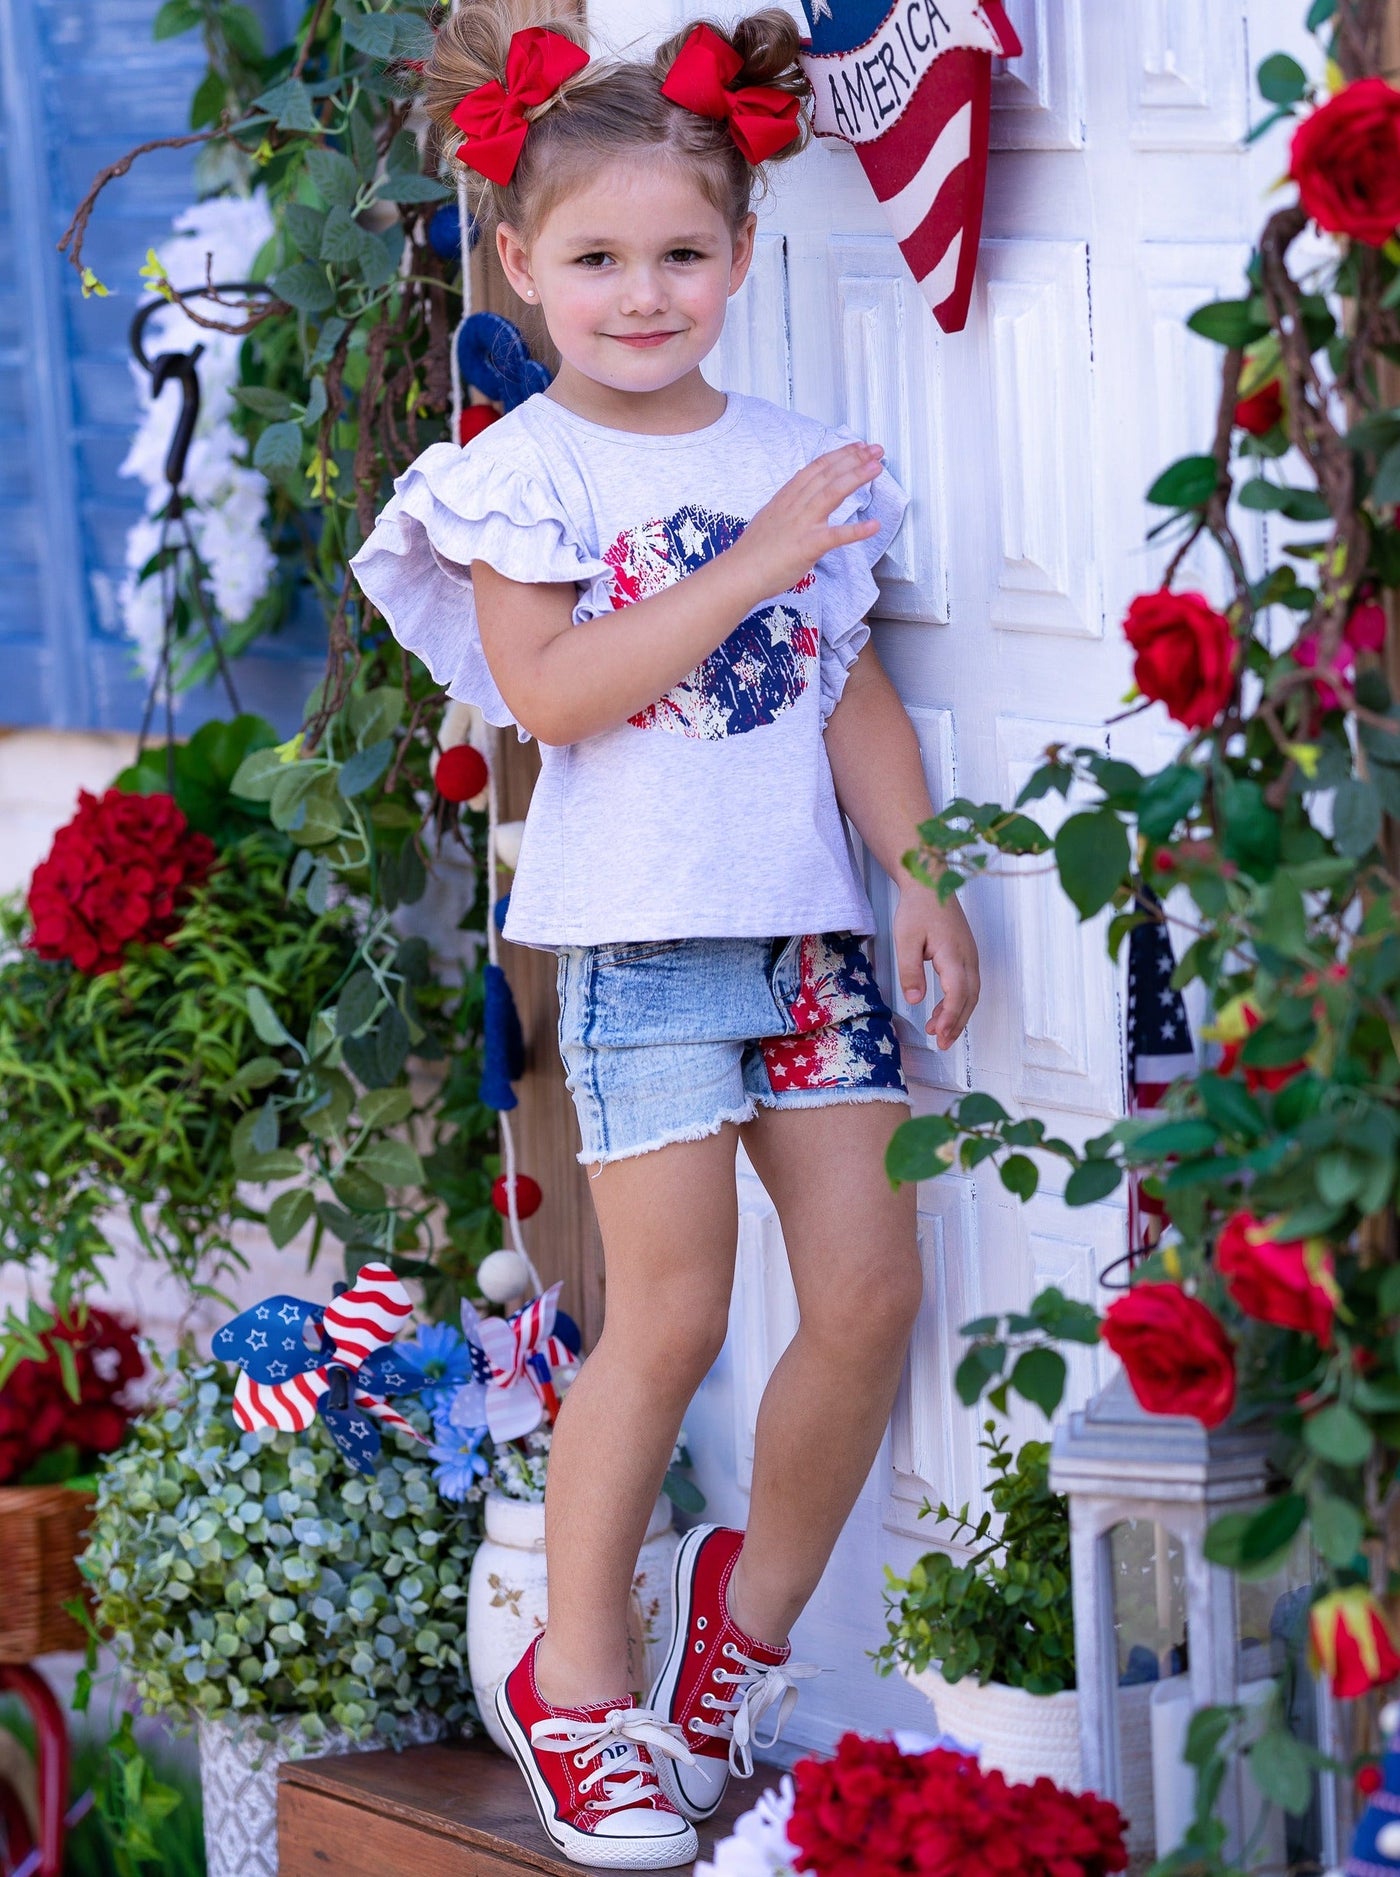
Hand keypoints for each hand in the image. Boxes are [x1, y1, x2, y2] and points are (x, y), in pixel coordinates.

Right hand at [730, 442, 885, 601]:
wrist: (739, 574)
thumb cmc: (753, 552)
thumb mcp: (769, 517)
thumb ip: (787, 505)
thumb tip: (796, 495)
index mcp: (787, 498)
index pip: (816, 468)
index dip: (839, 455)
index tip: (857, 447)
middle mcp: (795, 505)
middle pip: (827, 474)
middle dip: (854, 459)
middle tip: (876, 450)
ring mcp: (802, 524)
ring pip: (832, 493)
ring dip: (856, 478)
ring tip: (877, 468)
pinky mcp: (807, 546)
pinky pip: (835, 536)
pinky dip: (856, 531)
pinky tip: (873, 525)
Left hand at [892, 881, 979, 1050]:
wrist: (931, 884)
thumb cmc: (918, 908)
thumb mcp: (906, 939)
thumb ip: (910, 970)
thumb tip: (916, 999)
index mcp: (954, 954)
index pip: (957, 992)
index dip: (950, 1016)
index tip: (939, 1034)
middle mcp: (968, 957)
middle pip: (969, 998)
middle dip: (957, 1023)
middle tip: (941, 1044)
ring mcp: (970, 956)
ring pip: (971, 994)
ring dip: (958, 1015)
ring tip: (939, 1034)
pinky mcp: (966, 955)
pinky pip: (967, 985)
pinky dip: (958, 1003)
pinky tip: (942, 1012)